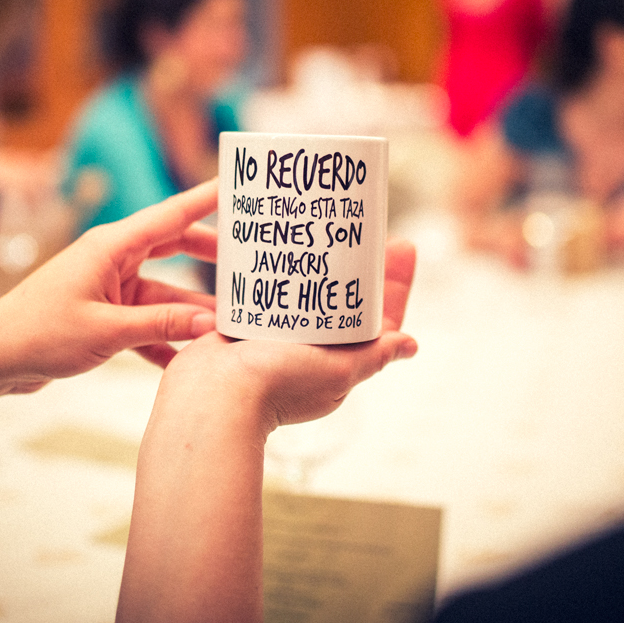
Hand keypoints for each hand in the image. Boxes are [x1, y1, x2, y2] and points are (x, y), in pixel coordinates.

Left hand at [0, 179, 220, 392]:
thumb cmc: (38, 334)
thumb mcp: (107, 331)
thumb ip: (162, 325)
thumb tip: (211, 323)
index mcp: (111, 246)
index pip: (171, 215)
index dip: (207, 199)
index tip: (239, 185)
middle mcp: (112, 259)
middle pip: (174, 247)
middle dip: (210, 256)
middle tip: (247, 261)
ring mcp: (108, 286)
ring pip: (164, 291)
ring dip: (191, 310)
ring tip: (229, 323)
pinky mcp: (103, 314)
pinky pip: (145, 321)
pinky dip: (165, 339)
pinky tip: (187, 360)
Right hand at [156, 239, 417, 439]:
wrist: (212, 395)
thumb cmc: (276, 387)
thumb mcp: (338, 372)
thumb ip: (374, 357)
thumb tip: (411, 346)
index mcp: (335, 362)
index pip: (376, 320)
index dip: (391, 286)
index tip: (400, 248)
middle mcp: (308, 350)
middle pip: (342, 299)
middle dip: (358, 265)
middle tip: (367, 228)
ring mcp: (275, 338)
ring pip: (306, 293)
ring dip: (319, 262)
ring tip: (329, 227)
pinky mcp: (244, 325)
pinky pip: (268, 292)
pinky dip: (280, 270)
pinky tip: (285, 243)